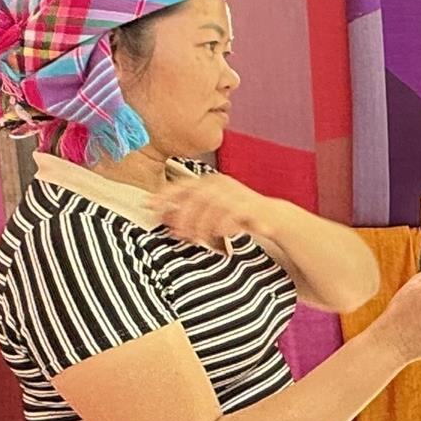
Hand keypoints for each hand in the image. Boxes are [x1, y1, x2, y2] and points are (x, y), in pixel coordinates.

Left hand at [153, 173, 272, 250]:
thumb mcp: (210, 213)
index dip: (164, 195)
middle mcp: (221, 183)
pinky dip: (222, 226)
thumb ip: (188, 213)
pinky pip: (231, 215)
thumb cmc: (237, 216)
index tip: (147, 205)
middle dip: (182, 215)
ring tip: (196, 239)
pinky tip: (218, 236)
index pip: (182, 185)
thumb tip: (163, 216)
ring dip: (200, 224)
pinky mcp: (248, 205)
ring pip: (210, 206)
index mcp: (209, 181)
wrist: (272, 217)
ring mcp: (235, 193)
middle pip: (194, 196)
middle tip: (175, 233)